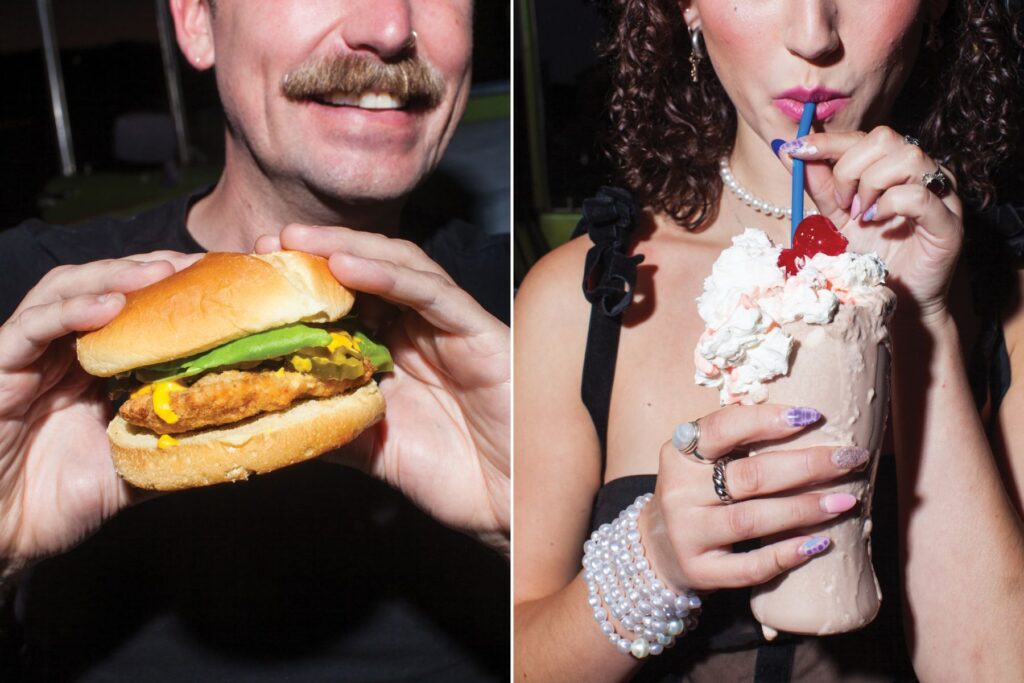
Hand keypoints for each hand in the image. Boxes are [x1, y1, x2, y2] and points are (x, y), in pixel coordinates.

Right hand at [0, 253, 201, 568]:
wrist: (3, 535)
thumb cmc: (58, 504)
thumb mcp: (134, 471)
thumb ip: (173, 449)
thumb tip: (234, 440)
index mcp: (95, 368)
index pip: (134, 310)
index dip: (172, 290)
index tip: (218, 281)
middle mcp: (63, 353)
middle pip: (104, 288)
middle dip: (148, 270)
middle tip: (193, 264)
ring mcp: (30, 357)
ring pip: (67, 292)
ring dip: (114, 276)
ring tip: (158, 272)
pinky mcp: (0, 367)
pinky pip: (32, 327)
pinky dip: (71, 311)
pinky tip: (109, 306)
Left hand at [255, 225, 509, 553]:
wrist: (511, 508)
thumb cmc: (456, 477)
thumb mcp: (371, 449)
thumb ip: (329, 425)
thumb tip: (267, 416)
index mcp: (397, 353)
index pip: (348, 301)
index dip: (304, 284)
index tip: (255, 276)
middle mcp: (422, 332)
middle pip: (370, 272)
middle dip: (319, 253)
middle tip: (269, 245)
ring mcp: (451, 329)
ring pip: (402, 269)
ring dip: (350, 249)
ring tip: (301, 241)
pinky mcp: (481, 332)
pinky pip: (435, 295)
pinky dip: (392, 276)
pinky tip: (351, 266)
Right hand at [642, 405, 863, 591]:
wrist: (658, 548)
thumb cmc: (696, 492)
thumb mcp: (701, 460)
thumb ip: (736, 440)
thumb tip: (803, 415)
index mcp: (679, 454)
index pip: (721, 430)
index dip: (766, 421)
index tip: (811, 416)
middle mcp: (679, 492)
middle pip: (749, 476)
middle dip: (806, 465)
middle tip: (850, 458)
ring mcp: (687, 534)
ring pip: (752, 520)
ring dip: (804, 509)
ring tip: (845, 501)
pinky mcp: (700, 571)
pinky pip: (749, 566)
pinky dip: (786, 555)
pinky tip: (818, 543)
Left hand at [780, 126, 963, 324]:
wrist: (895, 299)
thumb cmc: (870, 256)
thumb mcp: (835, 216)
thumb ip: (818, 184)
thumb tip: (788, 149)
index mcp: (895, 166)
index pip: (863, 137)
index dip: (827, 141)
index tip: (796, 148)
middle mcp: (922, 173)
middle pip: (885, 138)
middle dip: (849, 169)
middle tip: (841, 204)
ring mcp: (941, 194)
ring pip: (907, 158)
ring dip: (871, 186)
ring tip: (859, 216)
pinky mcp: (950, 223)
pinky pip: (920, 195)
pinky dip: (890, 205)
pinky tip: (876, 222)